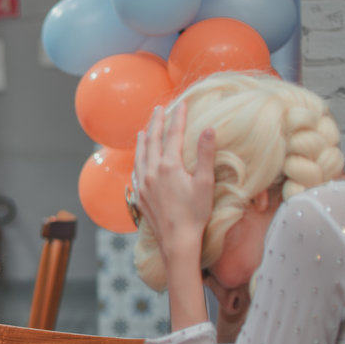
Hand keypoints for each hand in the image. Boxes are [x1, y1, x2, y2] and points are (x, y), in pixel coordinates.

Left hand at [134, 102, 215, 265]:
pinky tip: (138, 159)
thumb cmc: (195, 213)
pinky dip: (137, 159)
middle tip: (159, 109)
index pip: (173, 134)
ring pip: (140, 155)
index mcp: (169, 166)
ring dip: (142, 140)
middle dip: (156, 122)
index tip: (182, 104)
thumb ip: (206, 155)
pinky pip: (136, 171)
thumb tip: (208, 129)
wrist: (176, 239)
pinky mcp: (139, 195)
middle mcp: (152, 171)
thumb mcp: (206, 183)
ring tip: (143, 130)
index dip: (178, 117)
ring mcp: (143, 183)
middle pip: (152, 140)